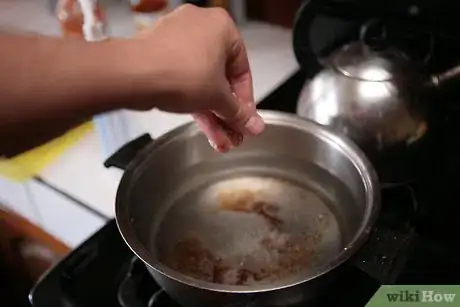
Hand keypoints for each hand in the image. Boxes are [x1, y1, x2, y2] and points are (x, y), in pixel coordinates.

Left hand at [130, 4, 264, 151]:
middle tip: (232, 134)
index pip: (242, 70)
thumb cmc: (180, 73)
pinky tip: (203, 128)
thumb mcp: (218, 98)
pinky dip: (194, 102)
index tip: (245, 120)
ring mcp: (177, 40)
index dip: (245, 101)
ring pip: (201, 82)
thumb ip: (238, 113)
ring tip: (219, 140)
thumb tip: (255, 126)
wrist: (133, 74)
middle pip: (220, 79)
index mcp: (222, 27)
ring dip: (212, 113)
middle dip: (226, 112)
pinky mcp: (160, 55)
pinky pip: (184, 80)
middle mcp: (200, 28)